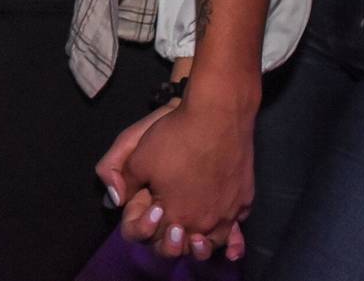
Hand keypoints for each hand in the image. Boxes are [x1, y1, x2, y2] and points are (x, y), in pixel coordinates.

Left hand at [104, 98, 253, 260]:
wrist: (218, 115)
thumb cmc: (175, 138)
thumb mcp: (137, 157)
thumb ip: (124, 182)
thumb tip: (118, 199)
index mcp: (175, 216)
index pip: (158, 239)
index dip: (150, 228)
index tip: (151, 208)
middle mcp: (204, 223)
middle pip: (187, 247)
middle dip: (174, 240)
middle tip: (172, 225)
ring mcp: (228, 213)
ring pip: (215, 241)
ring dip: (203, 241)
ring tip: (196, 231)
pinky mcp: (245, 201)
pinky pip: (236, 224)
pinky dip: (229, 229)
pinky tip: (223, 222)